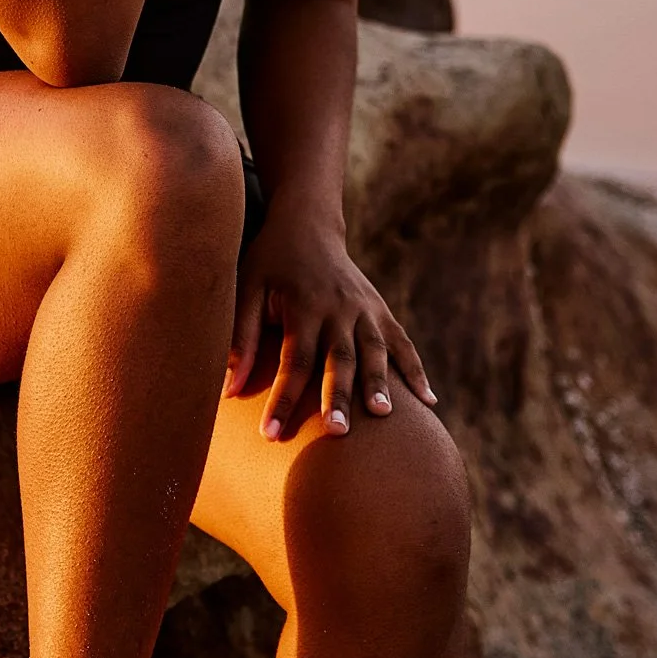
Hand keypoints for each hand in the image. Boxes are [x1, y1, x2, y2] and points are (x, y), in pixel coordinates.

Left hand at [225, 205, 436, 440]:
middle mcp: (338, 307)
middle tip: (336, 433)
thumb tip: (228, 389)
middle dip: (337, 396)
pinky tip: (428, 403)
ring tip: (383, 415)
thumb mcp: (248, 289)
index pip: (294, 360)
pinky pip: (402, 343)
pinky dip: (415, 371)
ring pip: (374, 351)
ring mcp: (365, 308)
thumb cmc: (270, 261)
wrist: (307, 223)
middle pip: (339, 358)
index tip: (271, 434)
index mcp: (303, 304)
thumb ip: (240, 338)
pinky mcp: (381, 310)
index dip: (283, 398)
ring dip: (379, 383)